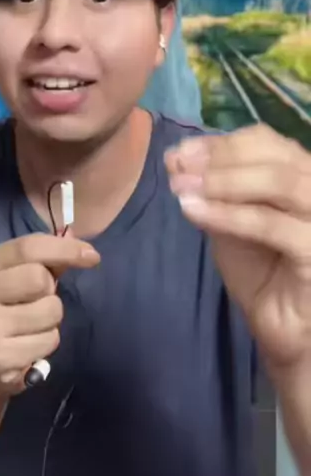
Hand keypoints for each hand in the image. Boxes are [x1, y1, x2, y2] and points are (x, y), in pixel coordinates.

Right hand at [0, 233, 99, 394]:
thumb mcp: (22, 276)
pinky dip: (47, 341)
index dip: (64, 248)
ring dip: (52, 319)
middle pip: (39, 278)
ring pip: (49, 311)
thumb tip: (86, 249)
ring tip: (34, 324)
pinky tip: (29, 344)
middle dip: (50, 290)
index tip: (92, 256)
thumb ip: (50, 259)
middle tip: (38, 300)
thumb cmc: (10, 307)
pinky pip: (48, 340)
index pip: (27, 247)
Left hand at [165, 124, 310, 367]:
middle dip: (219, 157)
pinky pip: (271, 224)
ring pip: (279, 182)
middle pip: (276, 155)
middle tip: (177, 166)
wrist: (287, 333)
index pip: (268, 141)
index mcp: (303, 175)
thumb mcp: (233, 224)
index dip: (222, 143)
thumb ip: (215, 192)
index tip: (179, 152)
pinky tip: (194, 211)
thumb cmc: (264, 276)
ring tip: (183, 187)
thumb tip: (177, 159)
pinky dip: (229, 214)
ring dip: (224, 181)